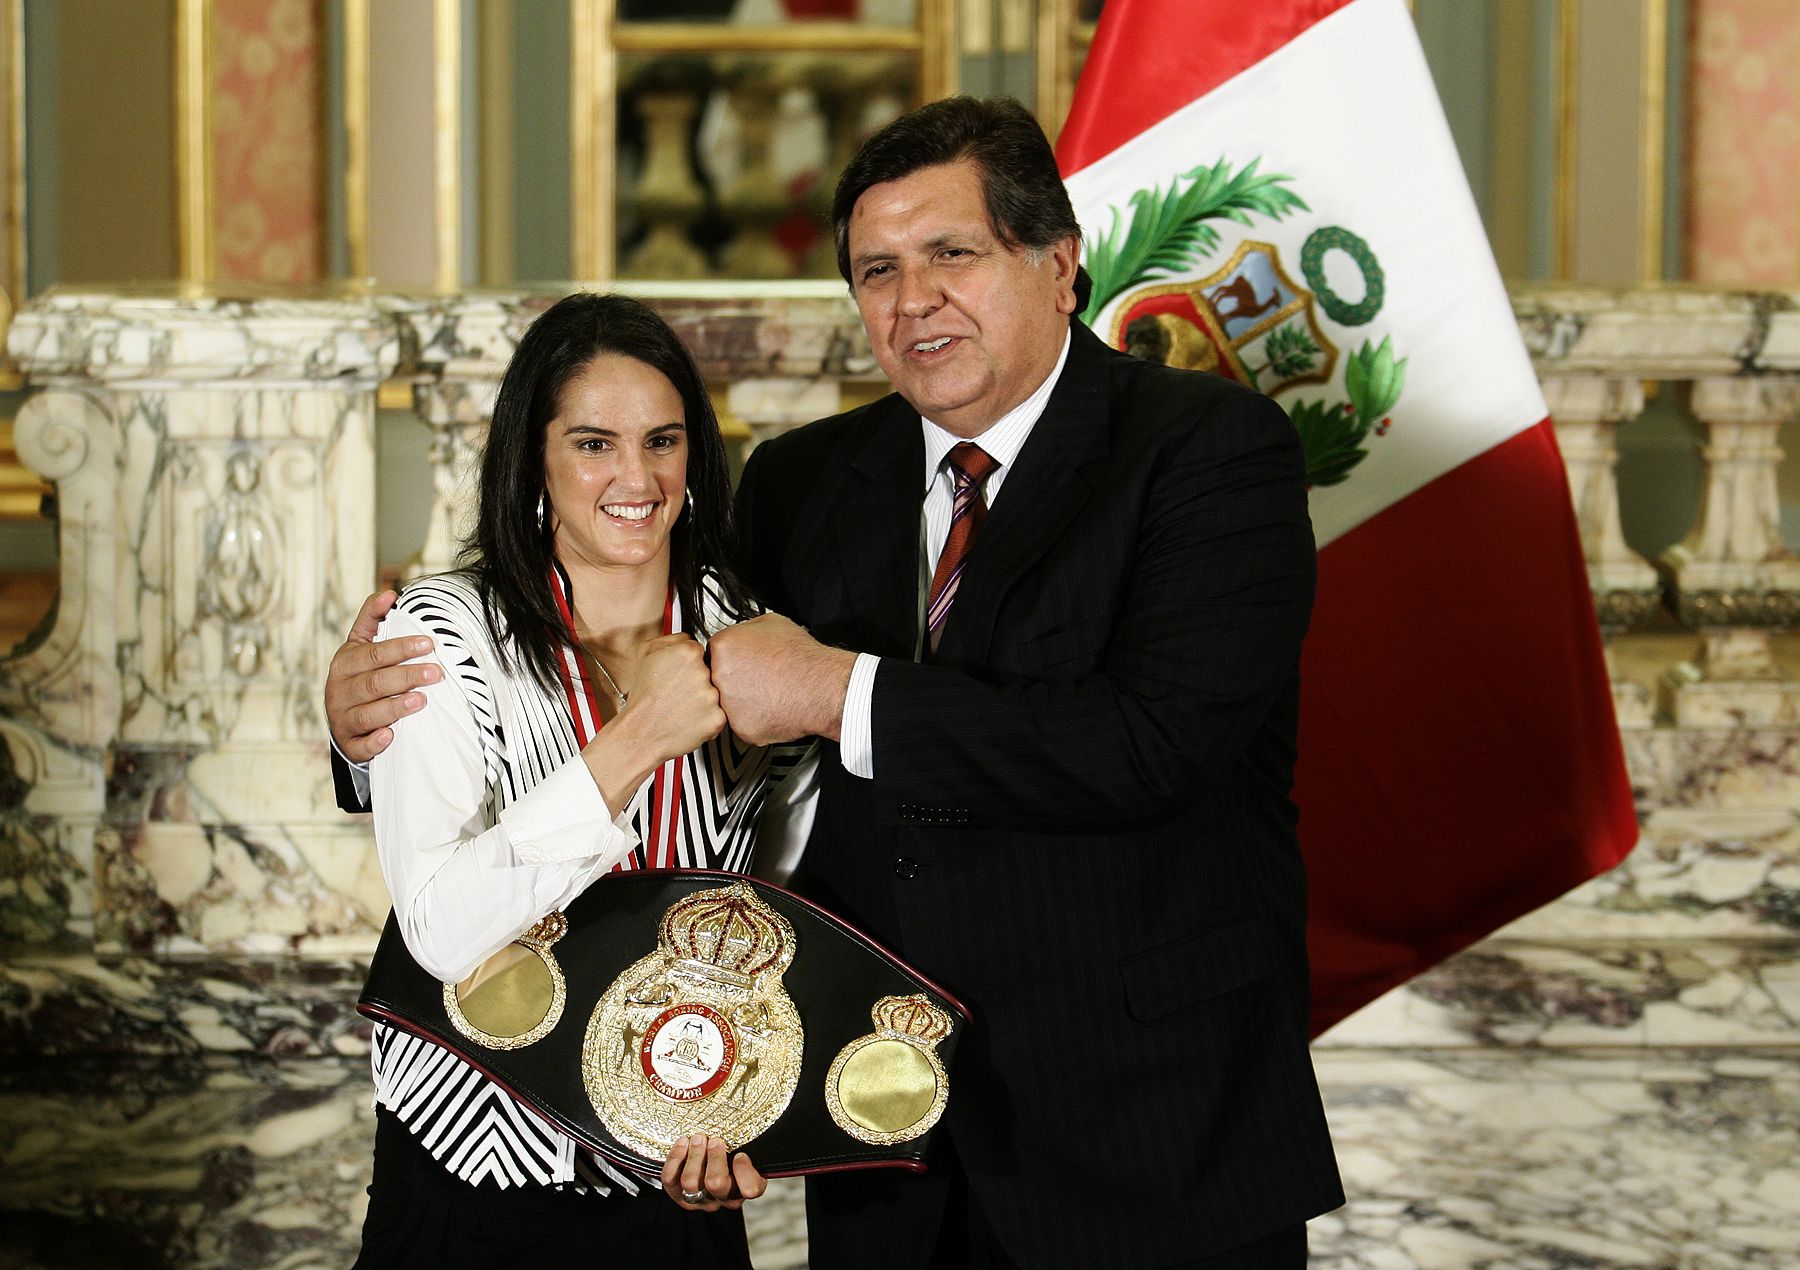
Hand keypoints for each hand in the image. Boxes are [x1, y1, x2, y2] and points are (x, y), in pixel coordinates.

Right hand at [324, 591, 440, 761]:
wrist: (345, 720)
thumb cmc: (360, 677)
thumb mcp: (360, 646)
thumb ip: (373, 619)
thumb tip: (389, 593)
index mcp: (345, 664)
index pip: (373, 654)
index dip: (400, 648)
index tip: (428, 643)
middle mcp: (340, 691)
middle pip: (374, 683)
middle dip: (407, 676)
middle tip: (436, 673)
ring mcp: (343, 719)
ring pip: (368, 713)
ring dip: (395, 707)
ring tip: (421, 701)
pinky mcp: (349, 745)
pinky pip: (360, 746)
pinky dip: (373, 742)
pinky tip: (390, 735)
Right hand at [582, 635, 725, 814]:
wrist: (639, 733)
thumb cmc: (642, 698)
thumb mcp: (645, 654)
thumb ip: (671, 639)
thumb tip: (687, 638)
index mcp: (687, 652)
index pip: (700, 652)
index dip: (688, 665)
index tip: (679, 674)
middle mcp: (703, 672)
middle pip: (710, 672)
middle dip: (697, 683)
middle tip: (679, 694)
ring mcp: (712, 696)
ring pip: (715, 694)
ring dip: (702, 701)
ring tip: (682, 708)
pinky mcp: (717, 718)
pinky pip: (719, 715)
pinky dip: (707, 719)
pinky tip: (689, 720)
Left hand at [661, 1134, 766, 1212]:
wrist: (705, 1167)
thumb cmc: (730, 1155)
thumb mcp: (745, 1150)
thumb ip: (751, 1143)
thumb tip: (752, 1117)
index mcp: (743, 1189)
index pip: (750, 1189)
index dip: (745, 1171)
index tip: (740, 1154)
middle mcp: (721, 1198)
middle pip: (716, 1183)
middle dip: (714, 1156)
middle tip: (715, 1140)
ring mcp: (698, 1200)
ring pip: (691, 1182)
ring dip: (694, 1155)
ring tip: (698, 1138)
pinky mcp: (676, 1194)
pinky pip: (670, 1179)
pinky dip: (675, 1158)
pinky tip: (683, 1142)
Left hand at [708, 614, 854, 745]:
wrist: (821, 687)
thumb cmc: (802, 658)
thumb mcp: (772, 623)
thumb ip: (747, 630)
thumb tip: (743, 634)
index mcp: (724, 647)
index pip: (714, 653)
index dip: (730, 658)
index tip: (741, 662)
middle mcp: (720, 676)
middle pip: (716, 679)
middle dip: (734, 679)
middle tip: (756, 678)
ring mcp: (729, 705)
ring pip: (728, 704)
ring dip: (743, 700)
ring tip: (767, 691)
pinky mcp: (742, 728)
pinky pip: (743, 723)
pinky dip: (756, 718)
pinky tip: (772, 706)